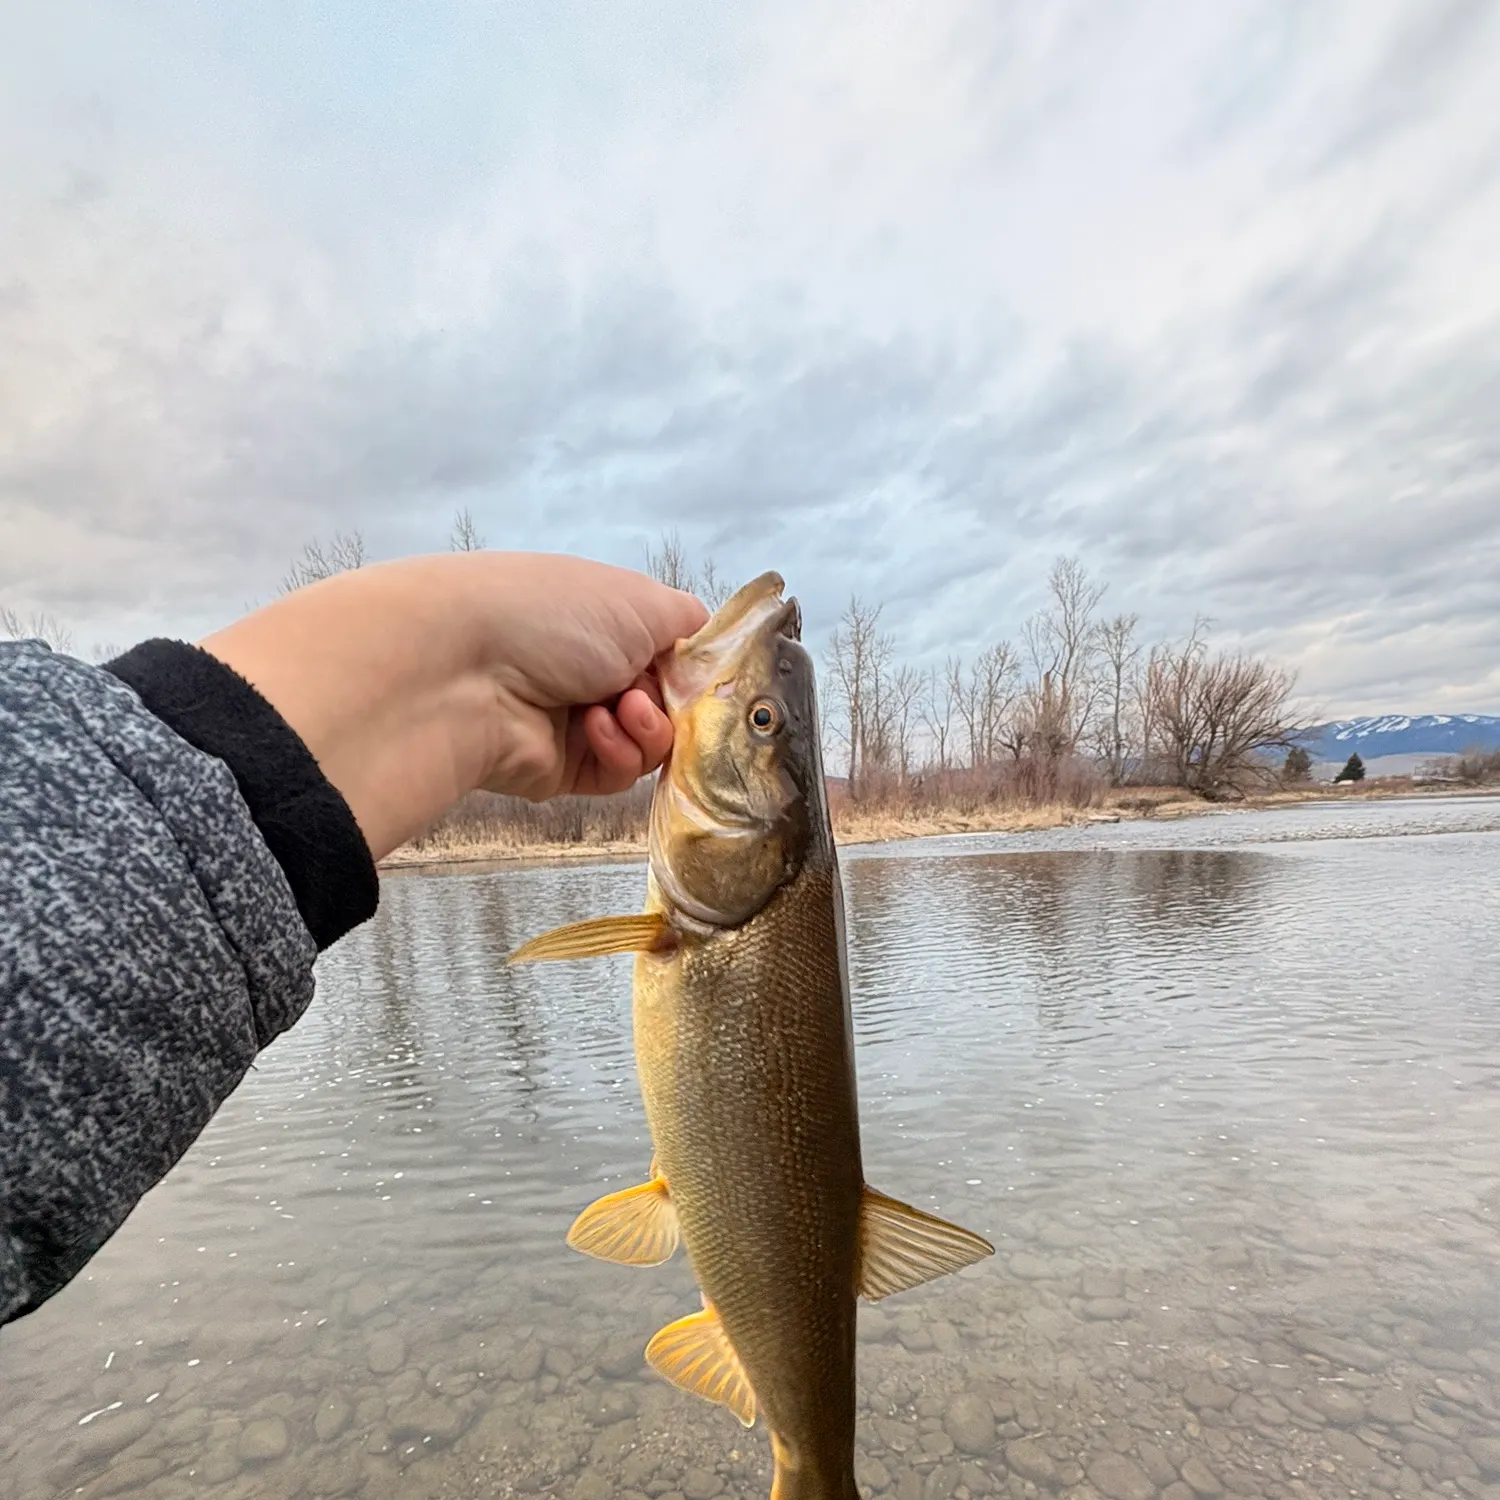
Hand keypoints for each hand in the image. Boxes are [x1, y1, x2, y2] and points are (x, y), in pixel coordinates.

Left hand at [473, 556, 709, 799]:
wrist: (467, 670)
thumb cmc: (556, 614)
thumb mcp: (642, 600)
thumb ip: (690, 623)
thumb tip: (705, 643)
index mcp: (606, 620)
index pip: (673, 653)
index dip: (696, 668)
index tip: (708, 677)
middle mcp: (592, 668)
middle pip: (669, 702)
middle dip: (674, 700)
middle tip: (655, 692)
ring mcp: (576, 721)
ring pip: (650, 743)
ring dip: (648, 727)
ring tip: (621, 708)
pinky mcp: (562, 770)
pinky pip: (619, 775)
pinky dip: (619, 753)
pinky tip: (595, 729)